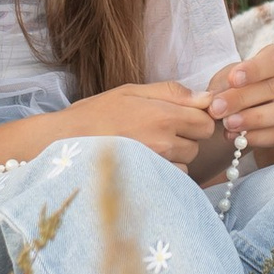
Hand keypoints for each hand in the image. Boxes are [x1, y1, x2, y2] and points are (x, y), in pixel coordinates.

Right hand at [56, 82, 219, 165]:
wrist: (66, 141)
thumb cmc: (98, 113)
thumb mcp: (133, 90)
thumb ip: (173, 92)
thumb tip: (206, 97)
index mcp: (164, 115)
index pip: (206, 123)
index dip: (197, 119)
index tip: (183, 117)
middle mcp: (165, 143)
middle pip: (197, 145)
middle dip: (185, 138)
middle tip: (158, 131)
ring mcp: (157, 166)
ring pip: (185, 164)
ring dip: (174, 158)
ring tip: (147, 147)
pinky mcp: (148, 183)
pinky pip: (170, 179)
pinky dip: (164, 173)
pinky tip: (144, 163)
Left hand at [204, 41, 273, 154]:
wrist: (254, 102)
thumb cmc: (243, 82)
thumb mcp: (231, 75)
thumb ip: (224, 85)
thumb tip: (214, 100)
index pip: (273, 60)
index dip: (253, 70)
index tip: (233, 79)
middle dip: (243, 99)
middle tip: (217, 109)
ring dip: (254, 119)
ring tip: (229, 124)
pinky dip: (260, 137)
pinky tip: (240, 138)